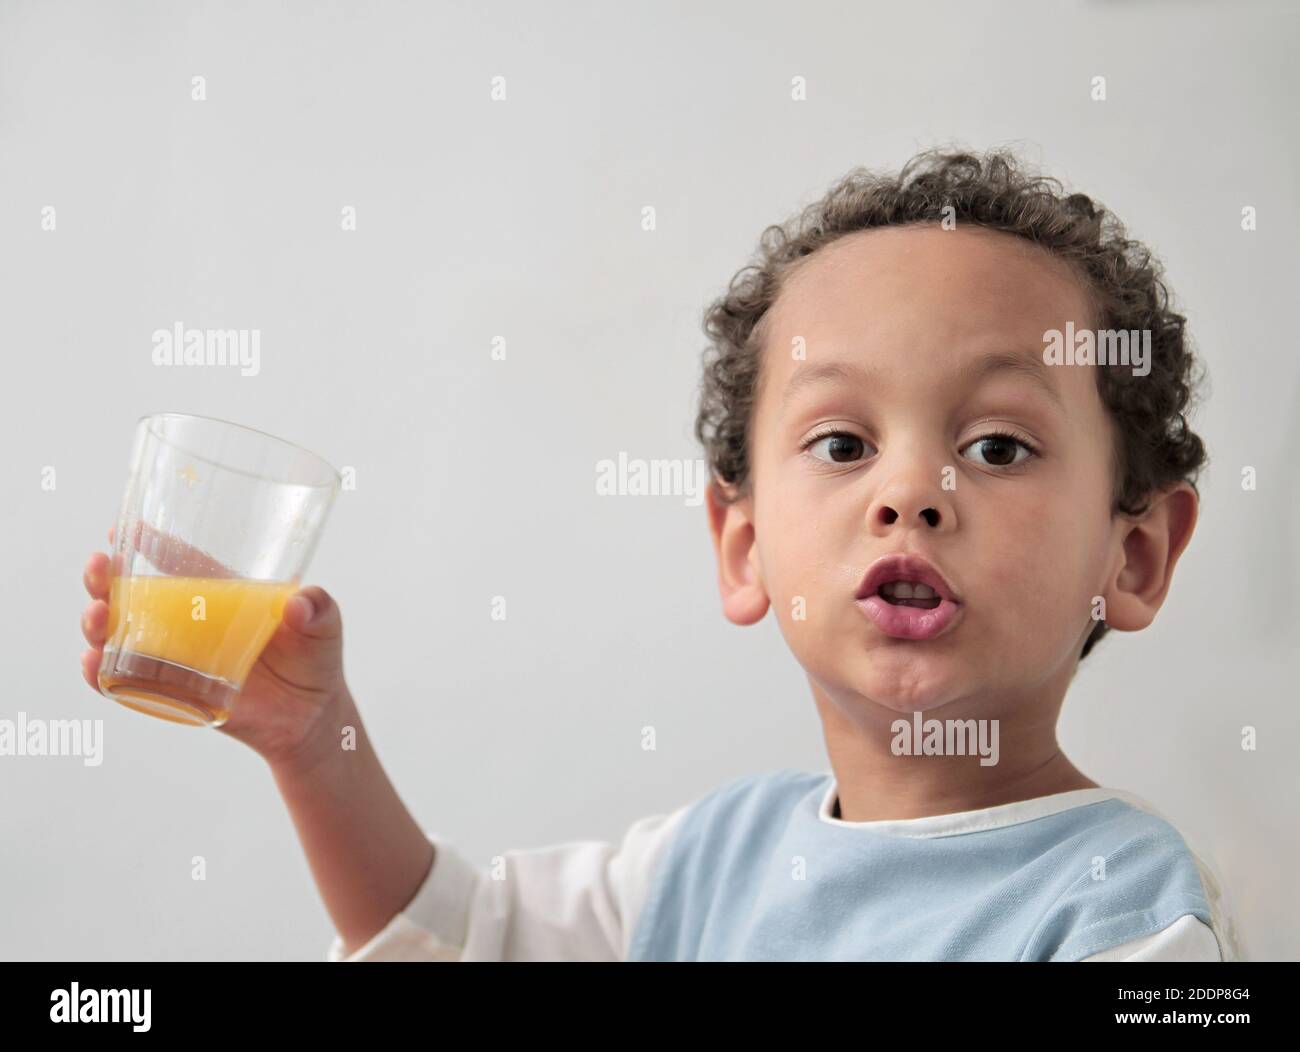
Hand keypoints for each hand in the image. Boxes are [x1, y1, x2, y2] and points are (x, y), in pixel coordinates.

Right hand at [79, 523, 350, 767]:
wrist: (310, 716)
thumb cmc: (314, 658)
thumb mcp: (326, 625)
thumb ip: (320, 608)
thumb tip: (300, 605)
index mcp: (220, 593)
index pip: (179, 561)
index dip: (149, 543)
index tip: (123, 528)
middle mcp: (188, 620)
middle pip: (133, 592)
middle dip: (106, 577)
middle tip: (100, 565)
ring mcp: (175, 656)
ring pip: (120, 634)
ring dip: (98, 622)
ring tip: (97, 614)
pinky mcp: (171, 693)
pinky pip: (126, 683)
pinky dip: (102, 674)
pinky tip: (93, 663)